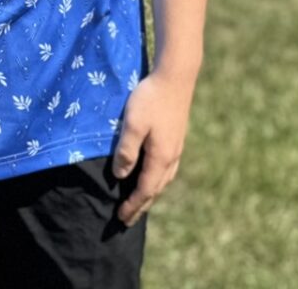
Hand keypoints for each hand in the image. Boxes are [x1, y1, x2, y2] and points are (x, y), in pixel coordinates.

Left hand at [111, 68, 197, 225]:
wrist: (176, 76)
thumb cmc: (151, 99)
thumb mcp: (133, 124)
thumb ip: (126, 151)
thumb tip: (120, 176)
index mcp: (161, 157)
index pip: (145, 190)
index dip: (132, 206)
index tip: (120, 218)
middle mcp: (172, 157)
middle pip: (155, 189)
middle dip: (141, 206)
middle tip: (127, 220)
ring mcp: (177, 147)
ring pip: (163, 180)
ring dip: (150, 194)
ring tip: (140, 202)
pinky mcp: (177, 138)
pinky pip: (167, 169)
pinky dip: (157, 180)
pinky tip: (153, 175)